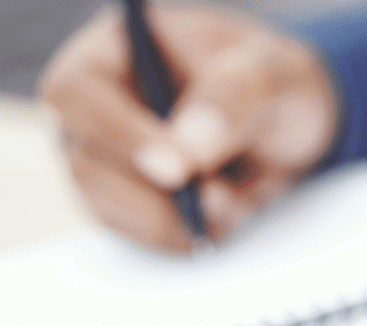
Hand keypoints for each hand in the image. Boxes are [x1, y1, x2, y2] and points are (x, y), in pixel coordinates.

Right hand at [39, 4, 337, 250]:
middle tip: (220, 196)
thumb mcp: (271, 73)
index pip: (77, 92)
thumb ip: (231, 98)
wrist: (289, 124)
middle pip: (86, 162)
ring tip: (234, 200)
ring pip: (107, 208)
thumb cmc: (271, 82)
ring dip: (173, 220)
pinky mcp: (126, 202)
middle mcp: (95, 106)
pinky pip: (136, 234)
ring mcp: (104, 158)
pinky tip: (224, 213)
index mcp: (116, 49)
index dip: (119, 136)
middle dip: (157, 194)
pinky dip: (182, 235)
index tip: (177, 170)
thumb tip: (184, 150)